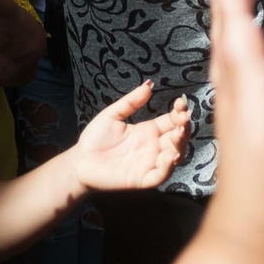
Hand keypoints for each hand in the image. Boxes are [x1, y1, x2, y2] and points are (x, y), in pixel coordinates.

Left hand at [70, 81, 191, 193]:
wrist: (80, 161)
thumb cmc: (95, 139)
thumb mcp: (112, 115)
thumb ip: (130, 102)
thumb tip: (149, 84)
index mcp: (149, 131)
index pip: (172, 121)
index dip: (179, 113)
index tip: (180, 103)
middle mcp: (153, 147)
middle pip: (178, 139)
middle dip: (184, 128)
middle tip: (183, 118)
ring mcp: (149, 163)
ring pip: (174, 157)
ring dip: (180, 146)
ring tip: (179, 133)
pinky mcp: (142, 179)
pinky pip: (160, 175)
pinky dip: (167, 167)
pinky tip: (168, 156)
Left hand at [203, 0, 263, 262]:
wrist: (253, 243)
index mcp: (251, 88)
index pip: (239, 24)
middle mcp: (236, 93)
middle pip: (228, 29)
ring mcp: (235, 110)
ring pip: (226, 49)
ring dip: (227, 13)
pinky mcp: (241, 126)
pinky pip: (233, 69)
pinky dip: (234, 44)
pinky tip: (239, 52)